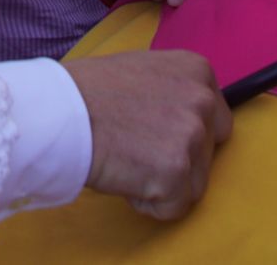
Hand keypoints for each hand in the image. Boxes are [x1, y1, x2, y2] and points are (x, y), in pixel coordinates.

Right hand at [67, 49, 231, 219]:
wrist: (61, 113)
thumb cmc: (87, 91)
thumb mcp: (141, 70)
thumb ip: (171, 90)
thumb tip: (180, 113)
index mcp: (196, 71)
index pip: (215, 117)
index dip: (186, 134)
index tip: (159, 136)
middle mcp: (202, 101)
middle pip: (209, 151)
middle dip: (180, 159)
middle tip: (141, 151)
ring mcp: (192, 137)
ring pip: (195, 182)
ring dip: (164, 182)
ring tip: (127, 161)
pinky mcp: (177, 173)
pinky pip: (174, 206)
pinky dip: (149, 202)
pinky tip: (124, 177)